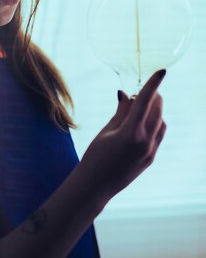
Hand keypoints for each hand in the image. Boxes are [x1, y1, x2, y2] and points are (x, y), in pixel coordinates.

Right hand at [80, 69, 166, 203]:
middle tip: (132, 95)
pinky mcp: (151, 158)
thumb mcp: (106, 131)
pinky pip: (158, 134)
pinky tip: (138, 123)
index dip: (153, 84)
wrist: (96, 186)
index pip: (146, 101)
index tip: (161, 71)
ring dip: (152, 110)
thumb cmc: (95, 156)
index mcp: (131, 133)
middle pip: (157, 109)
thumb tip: (126, 94)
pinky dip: (153, 123)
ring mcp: (150, 151)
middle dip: (150, 96)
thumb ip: (120, 112)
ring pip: (161, 121)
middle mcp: (145, 142)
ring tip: (133, 111)